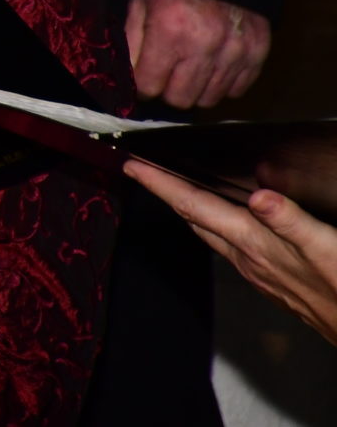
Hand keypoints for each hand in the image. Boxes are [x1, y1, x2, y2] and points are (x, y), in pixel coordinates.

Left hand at [124, 0, 270, 108]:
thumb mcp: (140, 4)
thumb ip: (132, 44)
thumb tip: (129, 79)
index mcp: (169, 31)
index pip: (149, 86)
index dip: (142, 83)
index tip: (144, 76)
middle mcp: (205, 45)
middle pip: (180, 99)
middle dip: (168, 89)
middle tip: (168, 72)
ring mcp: (235, 50)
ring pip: (209, 99)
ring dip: (196, 87)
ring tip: (191, 65)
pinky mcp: (258, 51)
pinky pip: (238, 89)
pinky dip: (224, 82)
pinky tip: (214, 64)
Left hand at [126, 159, 336, 343]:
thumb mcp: (326, 248)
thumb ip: (292, 221)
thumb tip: (259, 196)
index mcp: (253, 243)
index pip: (193, 206)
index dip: (159, 183)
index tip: (130, 164)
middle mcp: (246, 259)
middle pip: (193, 219)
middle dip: (166, 193)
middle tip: (143, 171)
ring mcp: (257, 273)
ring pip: (210, 234)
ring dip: (190, 210)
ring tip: (176, 191)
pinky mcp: (271, 283)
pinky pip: (230, 248)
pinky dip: (216, 227)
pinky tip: (227, 225)